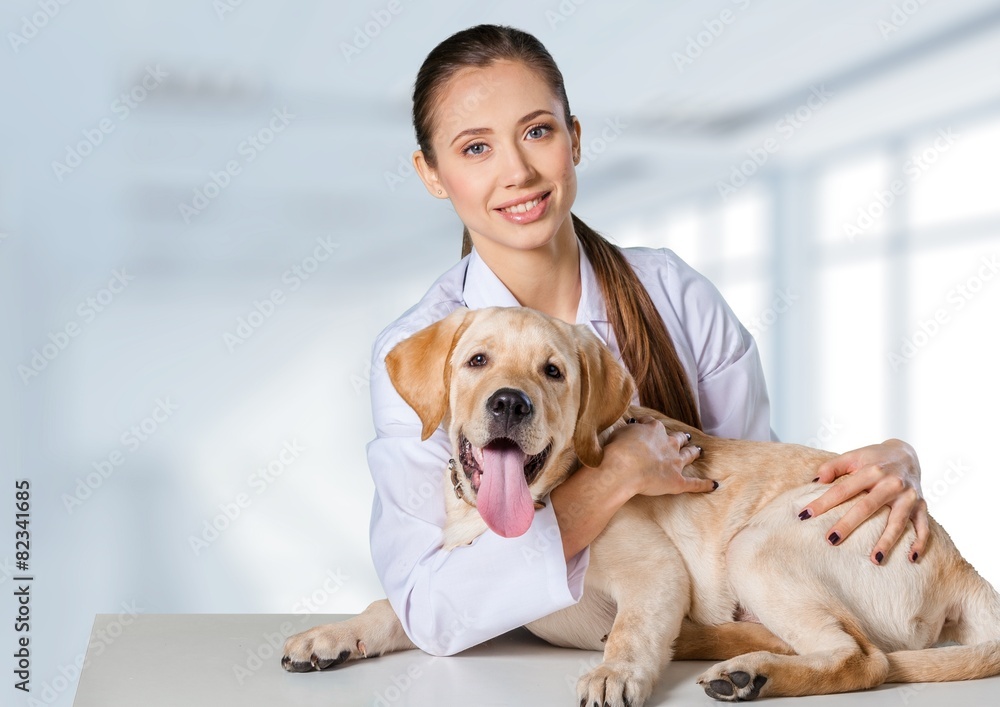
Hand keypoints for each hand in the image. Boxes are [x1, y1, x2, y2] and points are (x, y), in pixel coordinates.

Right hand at [604, 416, 713, 497]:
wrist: (624, 468)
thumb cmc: (618, 449)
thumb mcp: (619, 432)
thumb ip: (627, 431)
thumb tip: (629, 430)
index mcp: (654, 430)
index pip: (653, 425)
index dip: (648, 425)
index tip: (643, 426)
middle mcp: (668, 443)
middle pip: (677, 439)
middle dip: (681, 438)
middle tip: (685, 437)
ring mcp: (675, 462)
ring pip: (688, 455)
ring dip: (694, 453)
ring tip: (699, 451)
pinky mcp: (678, 481)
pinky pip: (695, 483)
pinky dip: (705, 485)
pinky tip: (714, 485)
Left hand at [798, 439, 927, 565]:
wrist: (906, 453)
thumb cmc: (873, 459)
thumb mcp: (852, 456)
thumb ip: (832, 467)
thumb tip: (814, 482)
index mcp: (871, 471)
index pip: (843, 490)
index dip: (823, 503)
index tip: (805, 516)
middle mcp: (891, 484)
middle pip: (867, 507)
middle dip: (848, 524)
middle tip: (831, 540)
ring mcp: (909, 496)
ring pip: (897, 522)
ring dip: (886, 542)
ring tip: (874, 560)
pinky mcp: (922, 506)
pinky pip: (924, 528)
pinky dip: (919, 543)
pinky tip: (911, 559)